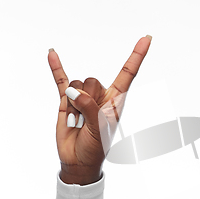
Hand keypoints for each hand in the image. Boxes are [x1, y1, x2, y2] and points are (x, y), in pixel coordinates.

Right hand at [48, 35, 151, 183]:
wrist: (78, 160)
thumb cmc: (96, 147)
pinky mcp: (66, 101)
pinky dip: (56, 67)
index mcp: (116, 100)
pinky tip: (52, 53)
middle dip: (86, 99)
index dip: (137, 56)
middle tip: (87, 120)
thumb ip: (90, 108)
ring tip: (77, 121)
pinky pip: (60, 80)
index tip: (147, 38)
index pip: (128, 73)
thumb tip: (73, 91)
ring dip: (72, 104)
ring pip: (76, 85)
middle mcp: (101, 95)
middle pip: (92, 81)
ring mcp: (83, 97)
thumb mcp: (101, 129)